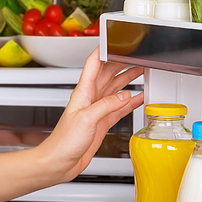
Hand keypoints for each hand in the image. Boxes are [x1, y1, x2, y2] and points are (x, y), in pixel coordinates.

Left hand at [40, 48, 142, 182]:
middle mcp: (89, 98)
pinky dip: (130, 101)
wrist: (59, 161)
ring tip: (142, 71)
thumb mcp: (87, 119)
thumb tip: (125, 95)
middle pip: (107, 73)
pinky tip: (140, 97)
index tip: (115, 40)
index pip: (93, 64)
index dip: (103, 50)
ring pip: (115, 88)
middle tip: (137, 55)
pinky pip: (119, 107)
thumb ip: (107, 105)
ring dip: (128, 79)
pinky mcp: (102, 122)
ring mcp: (96, 109)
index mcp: (82, 92)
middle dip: (121, 62)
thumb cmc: (64, 141)